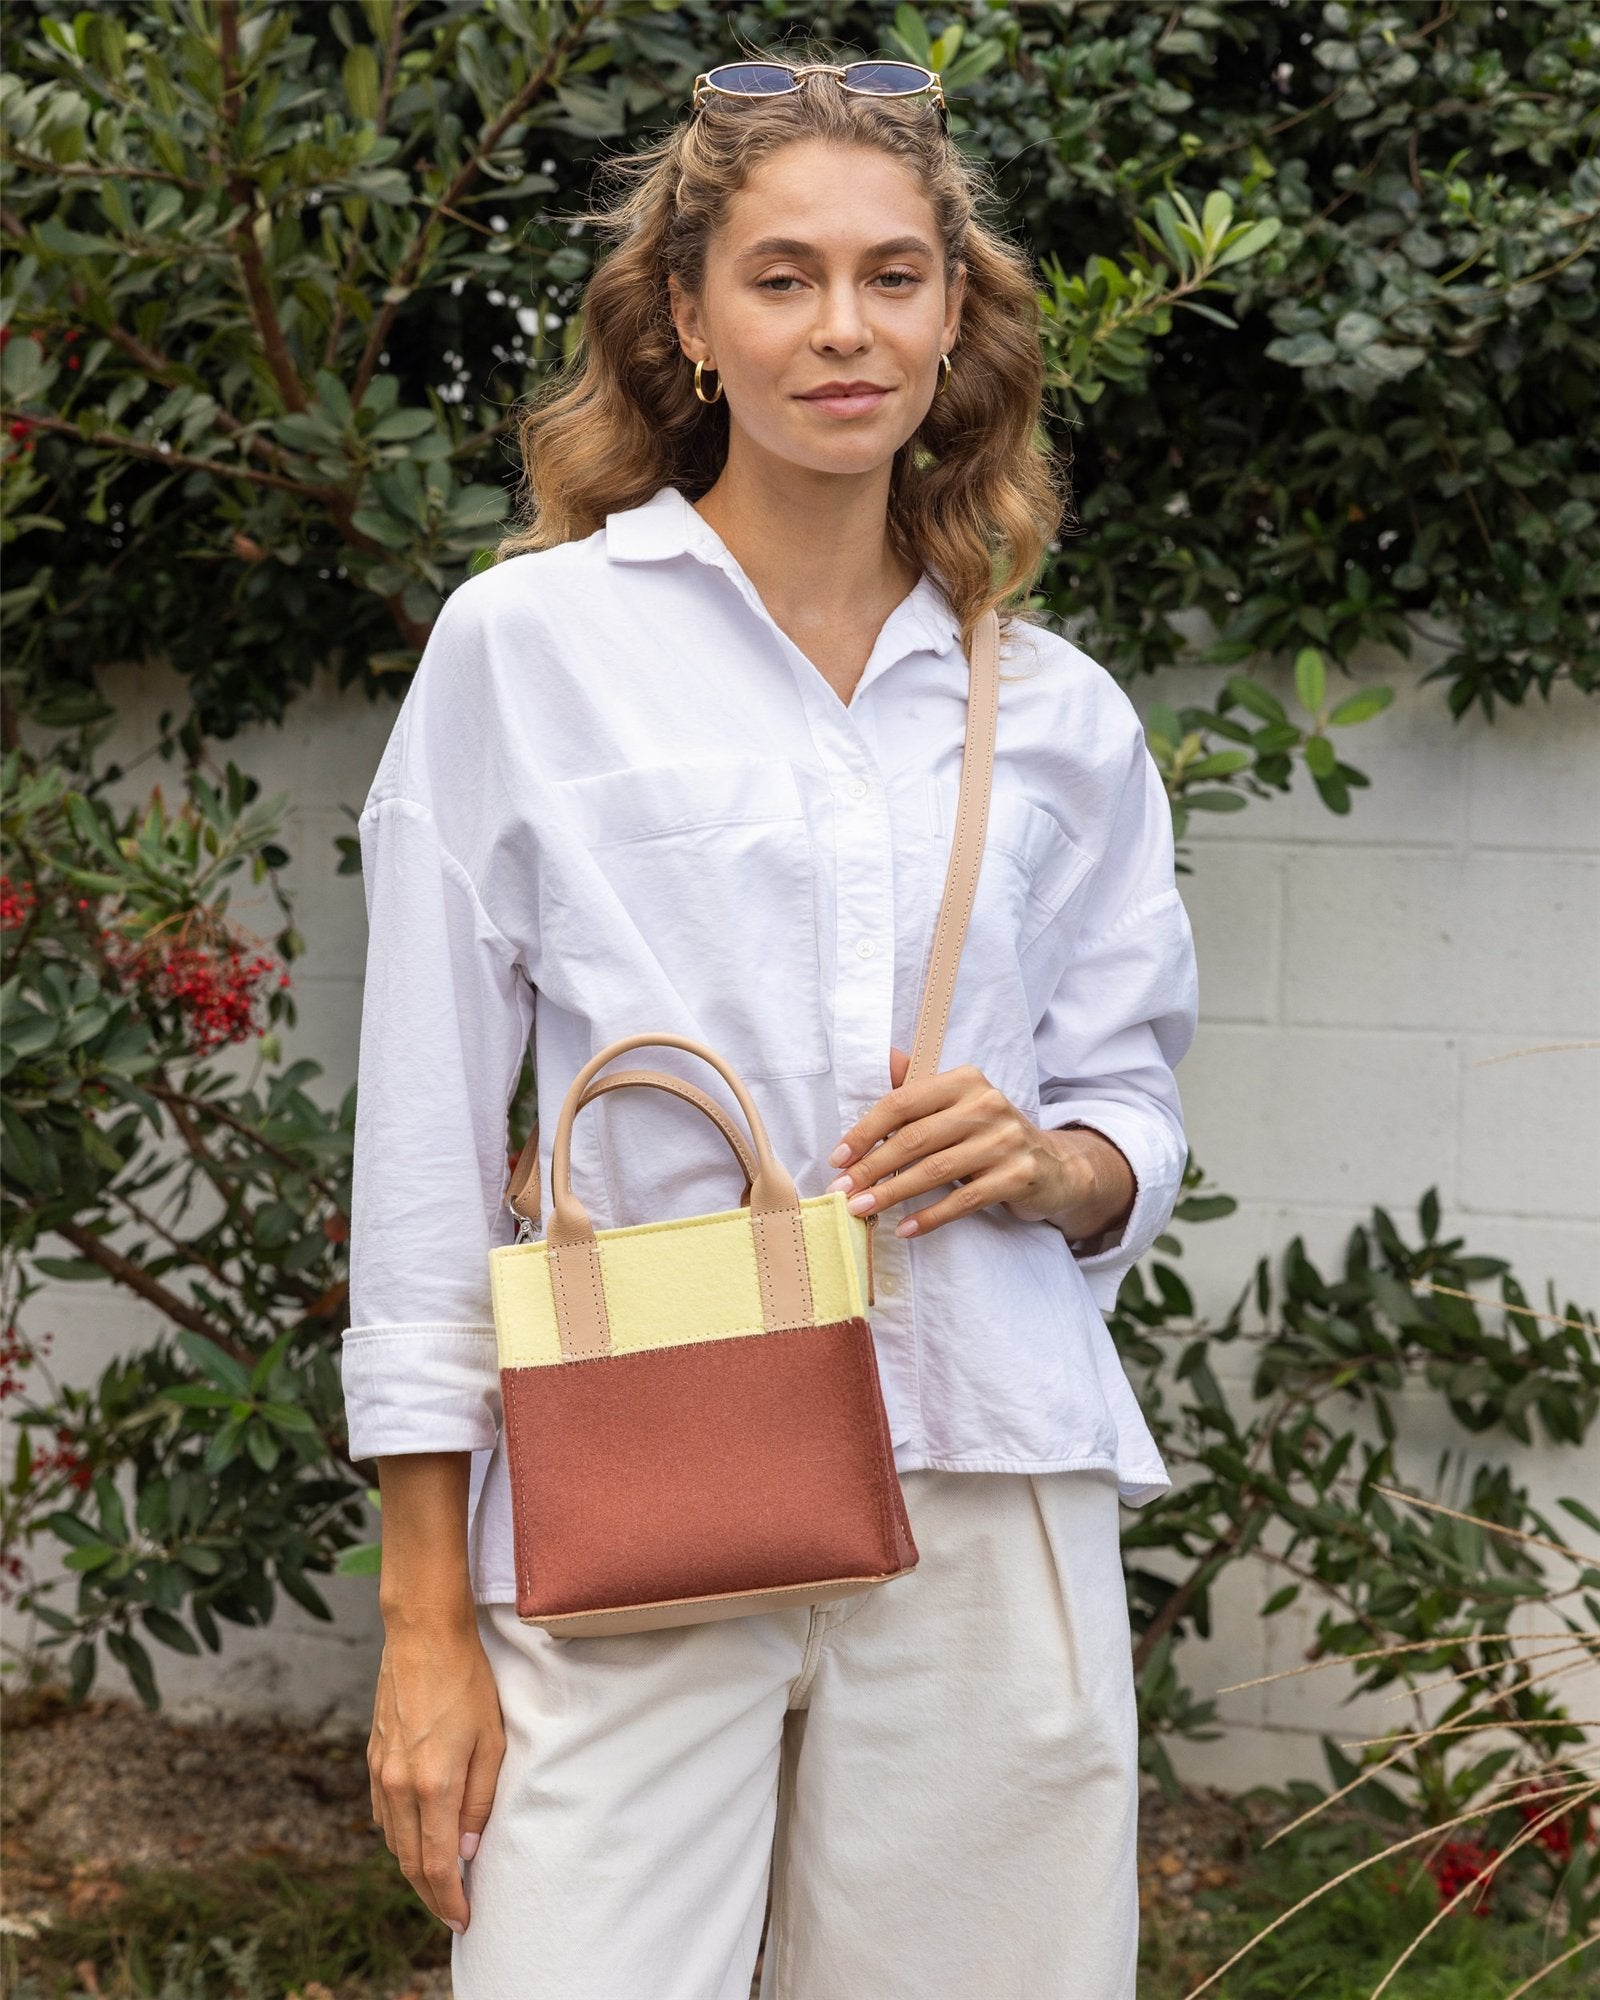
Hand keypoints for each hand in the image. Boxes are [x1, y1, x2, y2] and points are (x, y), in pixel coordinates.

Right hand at [369, 1611, 504, 1935]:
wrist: (423, 1635)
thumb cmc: (467, 1682)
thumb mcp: (491, 1741)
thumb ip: (478, 1802)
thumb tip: (468, 1851)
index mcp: (432, 1785)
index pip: (437, 1866)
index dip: (450, 1901)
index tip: (464, 1920)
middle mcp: (398, 1786)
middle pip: (409, 1862)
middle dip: (431, 1895)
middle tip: (453, 1911)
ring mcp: (380, 1772)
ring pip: (392, 1841)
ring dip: (414, 1867)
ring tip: (440, 1880)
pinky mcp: (373, 1758)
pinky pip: (382, 1813)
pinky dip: (398, 1835)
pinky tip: (416, 1836)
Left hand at [825, 1046, 1136, 1241]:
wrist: (1055, 1167)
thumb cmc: (990, 1136)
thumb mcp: (959, 1105)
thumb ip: (919, 1086)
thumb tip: (884, 1057)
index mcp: (965, 1081)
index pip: (903, 1102)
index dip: (866, 1131)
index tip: (838, 1157)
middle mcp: (987, 1104)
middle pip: (915, 1138)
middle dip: (872, 1167)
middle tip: (841, 1190)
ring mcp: (1006, 1140)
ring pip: (936, 1170)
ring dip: (892, 1193)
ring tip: (861, 1209)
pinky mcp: (1018, 1175)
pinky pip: (964, 1200)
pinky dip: (930, 1216)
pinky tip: (905, 1228)